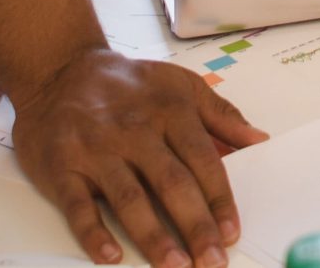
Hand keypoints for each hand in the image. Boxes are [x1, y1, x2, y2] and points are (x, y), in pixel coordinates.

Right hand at [13, 45, 266, 267]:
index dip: (219, 198)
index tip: (232, 232)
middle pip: (171, 182)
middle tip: (212, 261)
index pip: (202, 160)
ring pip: (129, 197)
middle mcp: (135, 131)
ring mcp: (97, 149)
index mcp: (169, 111)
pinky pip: (77, 205)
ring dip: (153, 235)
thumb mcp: (180, 85)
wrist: (60, 70)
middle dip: (195, 225)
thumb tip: (260, 140)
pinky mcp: (62, 166)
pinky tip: (110, 256)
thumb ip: (221, 114)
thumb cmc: (128, 85)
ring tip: (174, 265)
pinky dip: (93, 233)